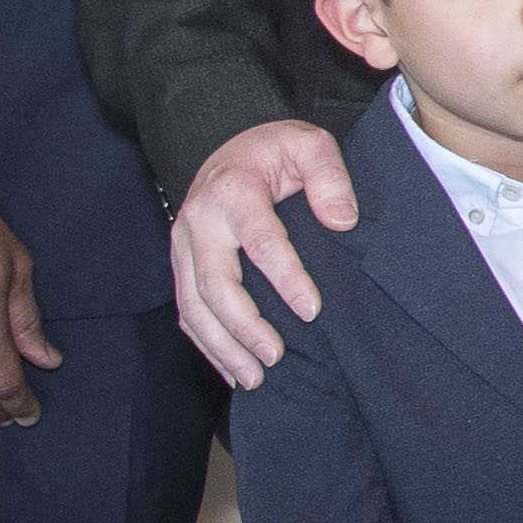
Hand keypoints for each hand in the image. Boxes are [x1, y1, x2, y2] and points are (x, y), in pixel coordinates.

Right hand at [171, 120, 355, 391]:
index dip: (286, 278)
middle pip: (214, 283)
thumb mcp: (309, 144)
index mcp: (234, 192)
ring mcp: (183, 245)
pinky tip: (231, 369)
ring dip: (222, 346)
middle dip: (244, 326)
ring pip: (192, 305)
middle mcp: (200, 221)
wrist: (229, 146)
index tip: (311, 310)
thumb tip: (342, 220)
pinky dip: (206, 344)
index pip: (260, 241)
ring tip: (254, 378)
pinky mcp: (181, 264)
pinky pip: (186, 310)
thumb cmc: (274, 150)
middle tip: (276, 356)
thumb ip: (329, 176)